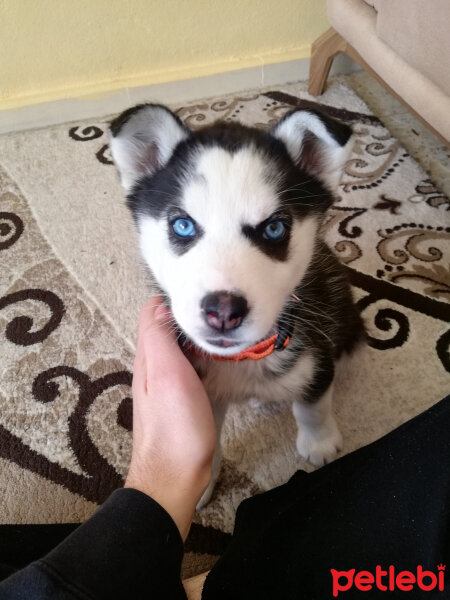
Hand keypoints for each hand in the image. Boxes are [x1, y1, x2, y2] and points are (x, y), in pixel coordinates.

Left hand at [125, 296, 215, 539]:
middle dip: (193, 317)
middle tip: (222, 316)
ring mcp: (168, 382)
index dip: (176, 299)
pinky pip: (192, 367)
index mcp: (147, 355)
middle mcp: (154, 365)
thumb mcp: (166, 373)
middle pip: (170, 327)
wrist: (176, 476)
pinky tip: (222, 361)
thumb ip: (160, 336)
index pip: (154, 310)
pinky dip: (205, 358)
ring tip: (227, 334)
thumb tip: (162, 304)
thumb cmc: (175, 426)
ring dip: (201, 338)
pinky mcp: (182, 397)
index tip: (205, 299)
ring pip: (183, 347)